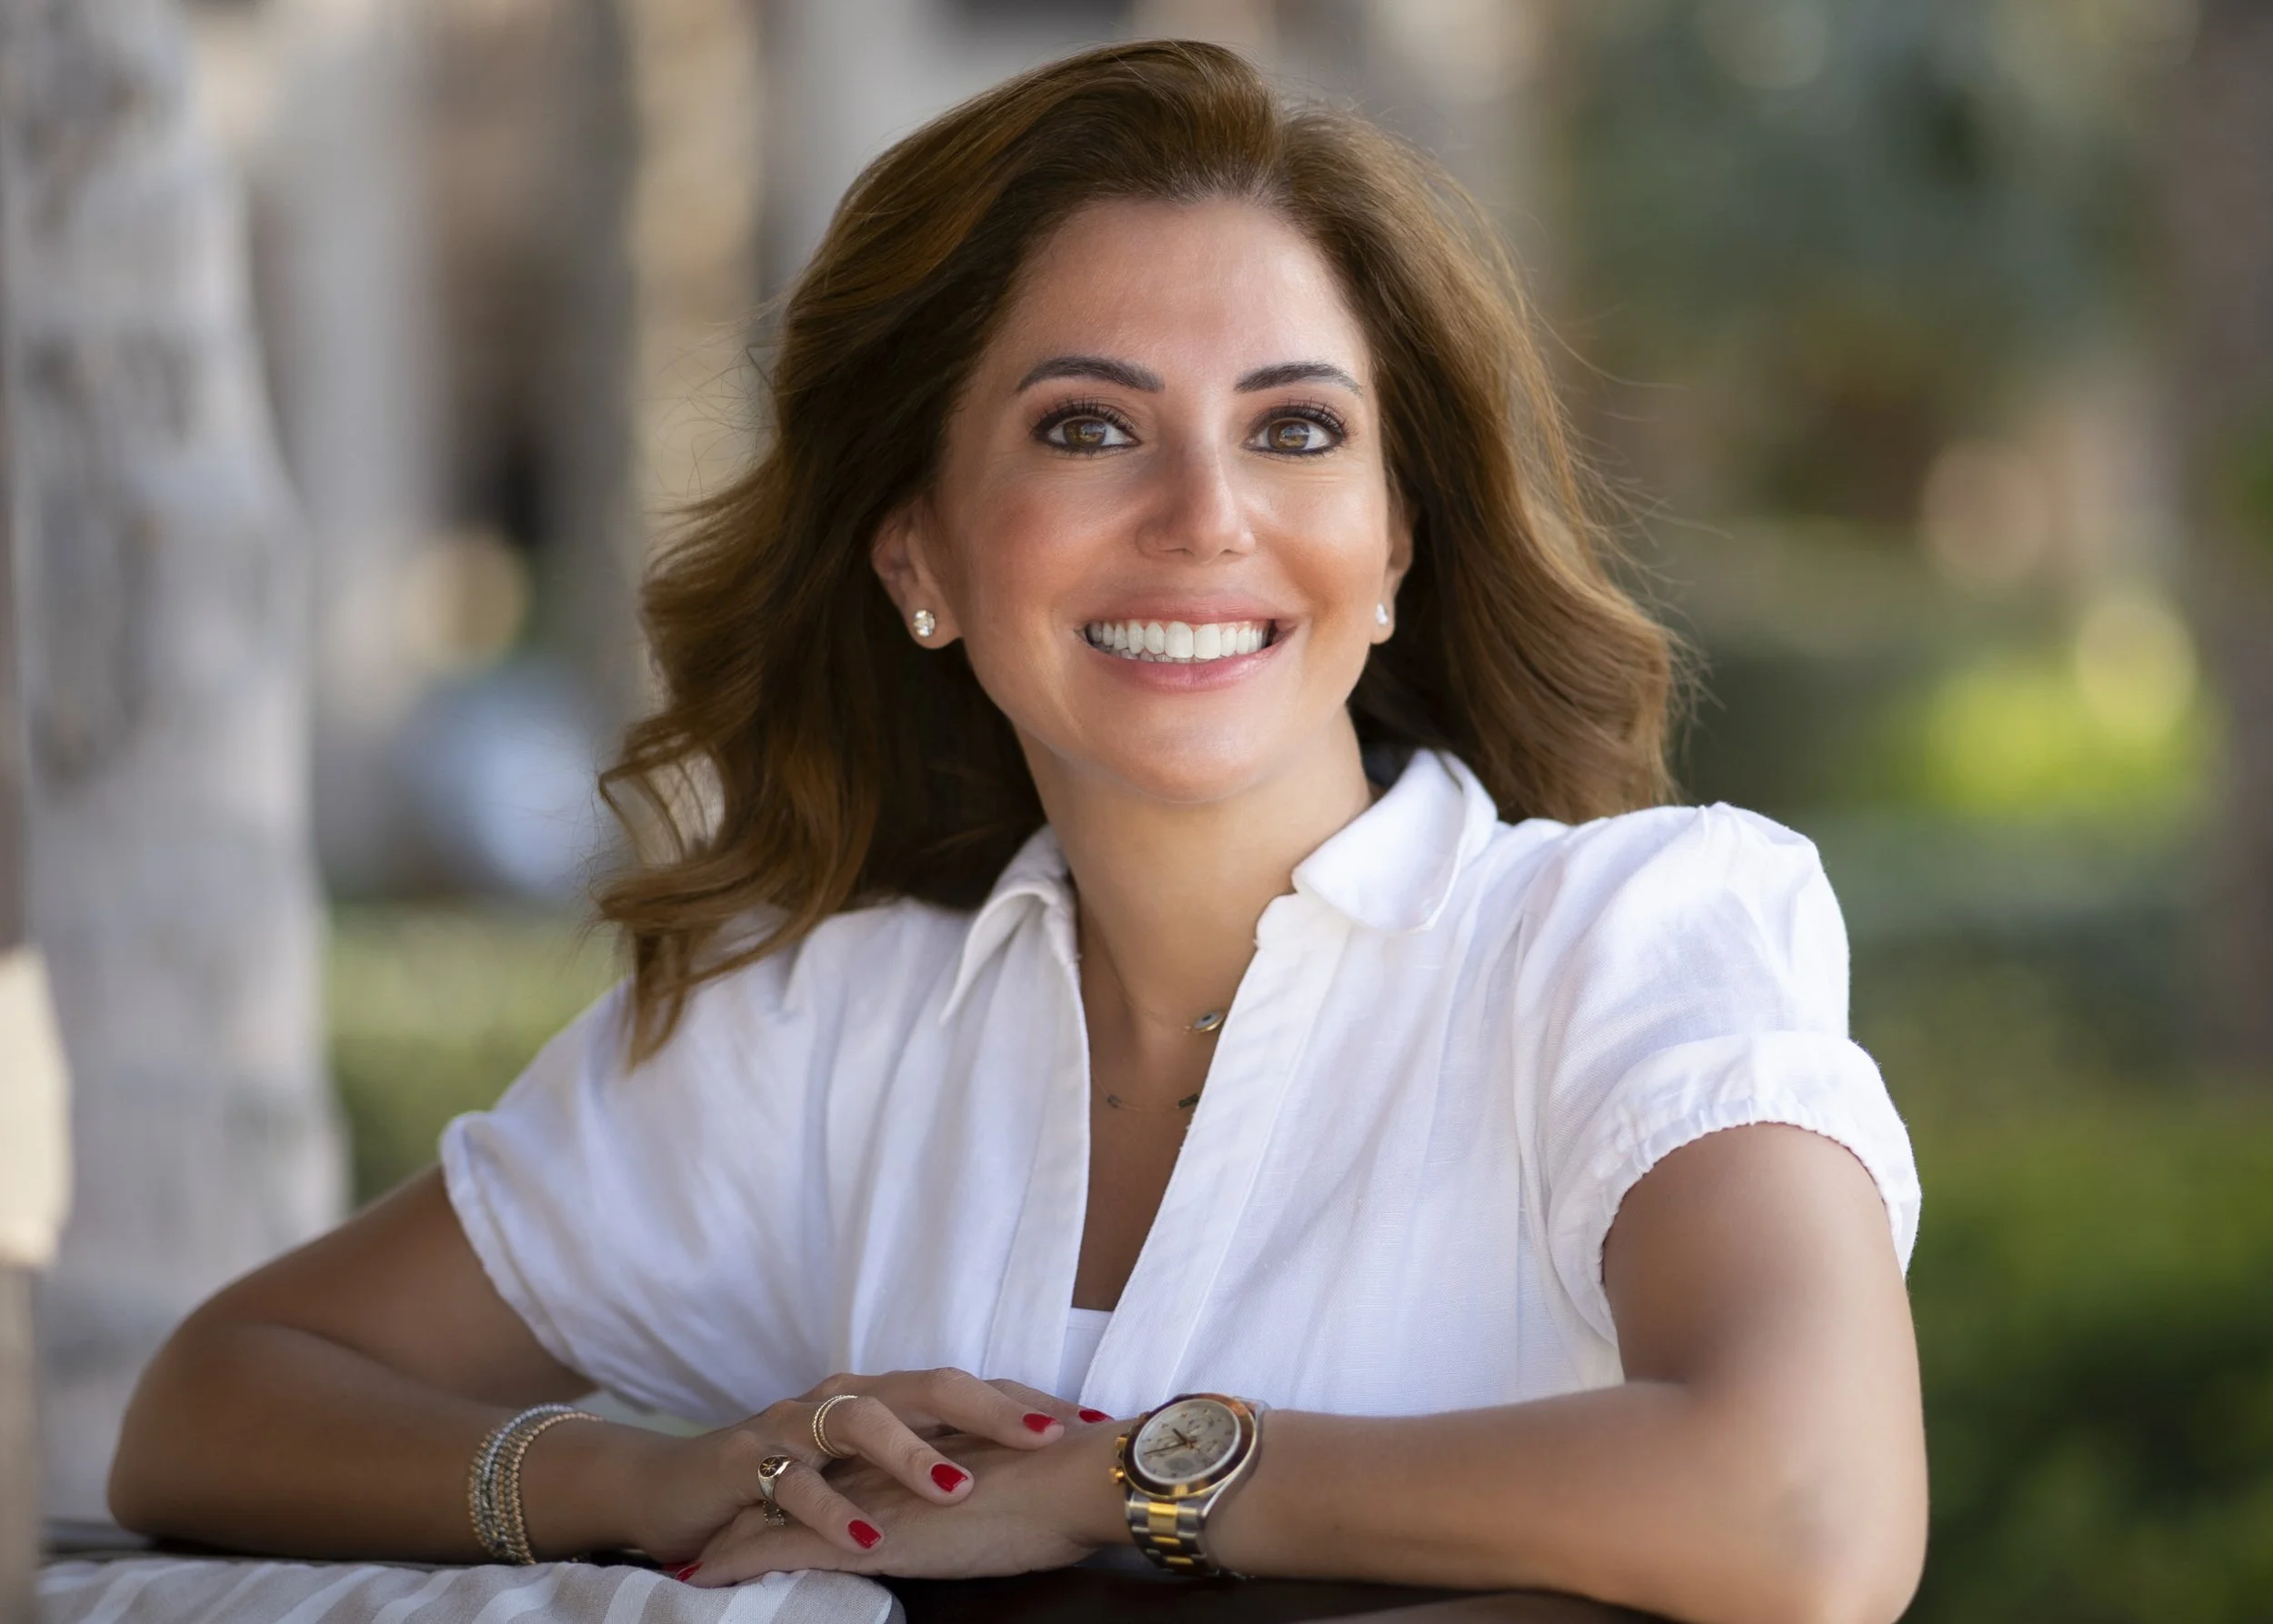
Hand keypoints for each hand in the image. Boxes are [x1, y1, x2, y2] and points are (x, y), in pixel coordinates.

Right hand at [605, 1369, 1092, 1569]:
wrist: (674, 1489)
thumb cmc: (788, 1484)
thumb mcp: (866, 1478)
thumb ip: (927, 1468)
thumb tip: (1022, 1480)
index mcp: (884, 1396)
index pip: (967, 1390)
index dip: (1027, 1404)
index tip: (1089, 1425)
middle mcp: (845, 1396)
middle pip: (929, 1386)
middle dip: (992, 1411)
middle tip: (1047, 1438)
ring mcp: (796, 1422)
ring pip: (863, 1421)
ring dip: (912, 1455)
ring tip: (957, 1487)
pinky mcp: (748, 1459)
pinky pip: (794, 1482)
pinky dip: (832, 1510)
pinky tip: (866, 1538)